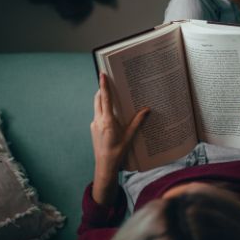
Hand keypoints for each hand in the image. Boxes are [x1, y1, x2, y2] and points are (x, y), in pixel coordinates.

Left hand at [91, 73, 148, 203]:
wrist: (104, 165)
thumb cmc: (118, 152)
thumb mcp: (130, 136)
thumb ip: (137, 122)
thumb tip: (146, 110)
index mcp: (107, 121)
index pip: (105, 98)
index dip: (104, 85)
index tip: (102, 74)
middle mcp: (98, 120)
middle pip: (98, 99)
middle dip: (102, 90)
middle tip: (108, 82)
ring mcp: (94, 124)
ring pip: (97, 106)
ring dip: (102, 100)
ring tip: (112, 97)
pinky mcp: (93, 128)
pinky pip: (97, 114)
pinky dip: (103, 110)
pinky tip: (111, 114)